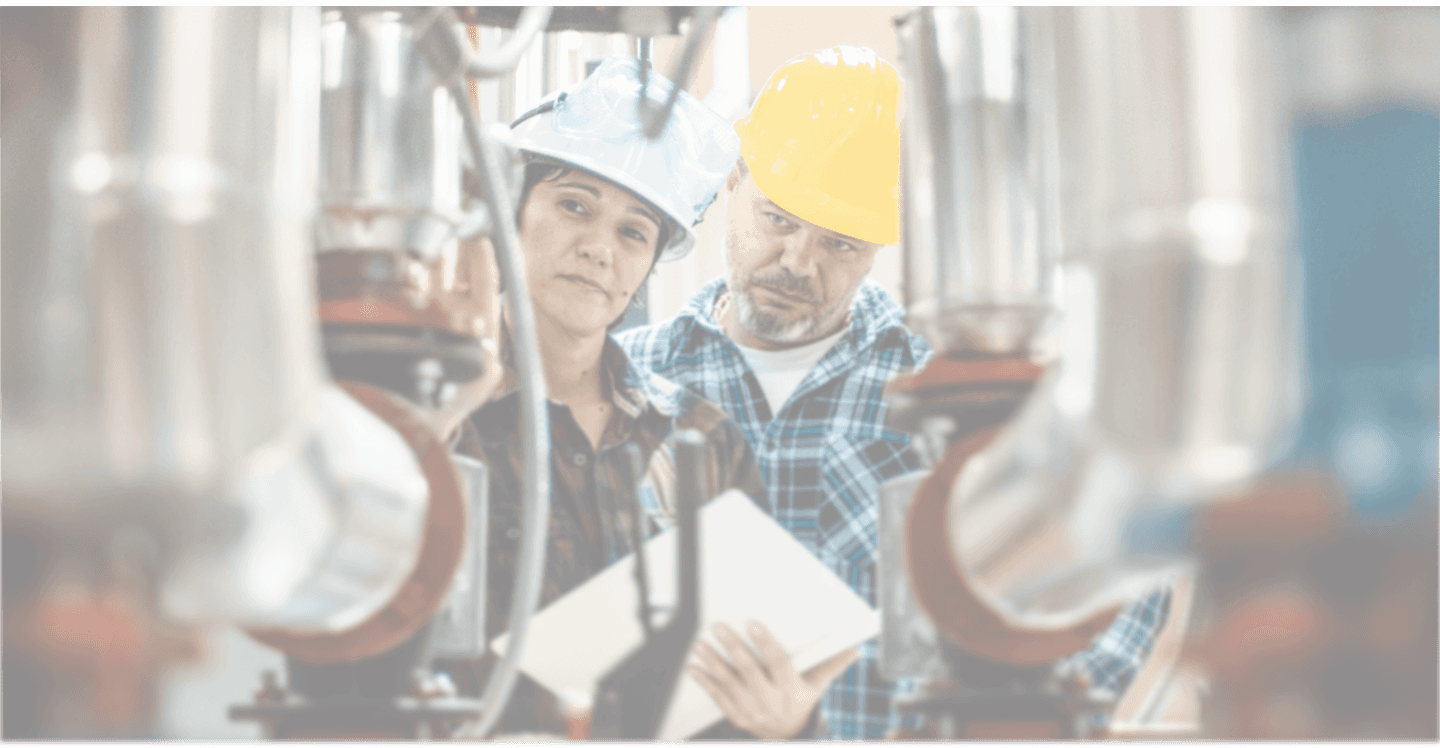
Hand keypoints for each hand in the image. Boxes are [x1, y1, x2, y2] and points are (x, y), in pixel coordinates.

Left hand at [688, 621, 859, 740]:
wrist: (786, 735)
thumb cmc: (801, 702)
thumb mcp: (818, 686)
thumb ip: (831, 665)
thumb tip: (853, 650)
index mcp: (790, 688)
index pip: (778, 663)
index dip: (766, 643)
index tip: (753, 624)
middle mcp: (769, 699)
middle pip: (749, 671)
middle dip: (733, 648)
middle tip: (719, 627)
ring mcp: (751, 709)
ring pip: (729, 683)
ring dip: (713, 663)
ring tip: (700, 644)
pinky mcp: (737, 716)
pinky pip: (718, 697)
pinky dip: (705, 681)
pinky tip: (694, 667)